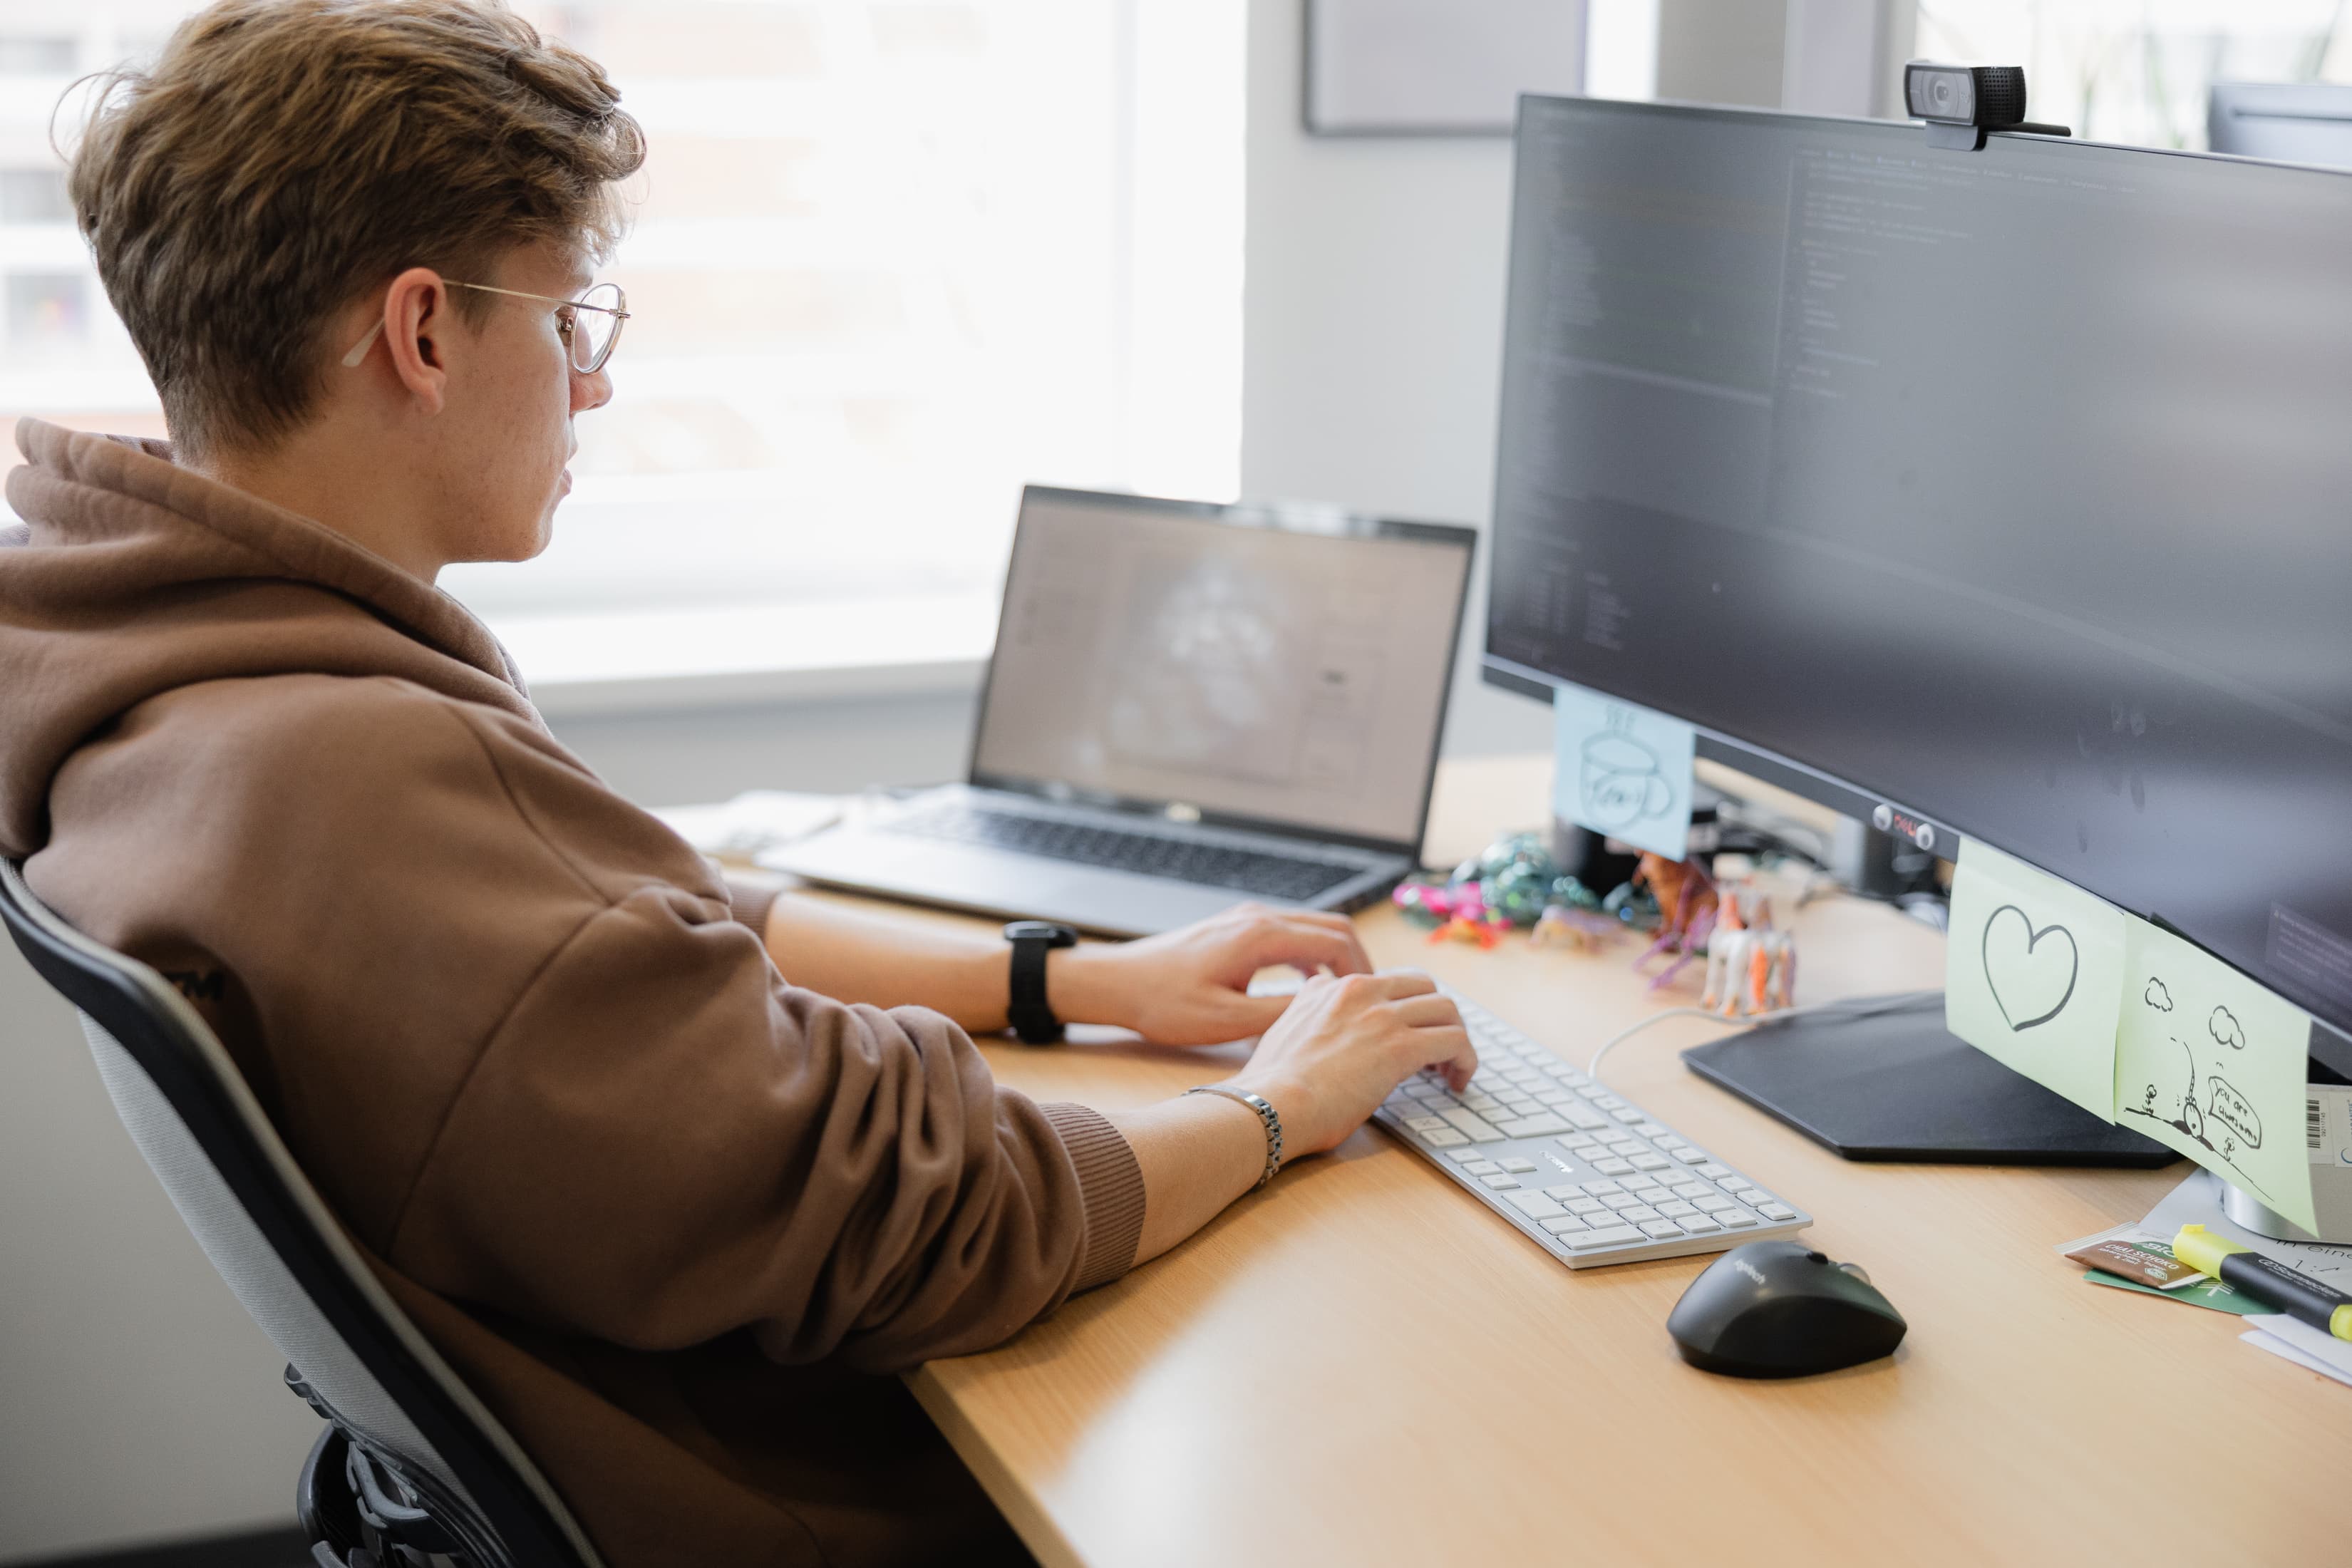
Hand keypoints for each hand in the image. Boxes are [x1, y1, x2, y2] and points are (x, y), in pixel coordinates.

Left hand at [1053, 902, 1375, 1045]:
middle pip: (1333, 927)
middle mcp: (1258, 918)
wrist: (1117, 983)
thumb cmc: (1163, 1003)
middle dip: (1360, 962)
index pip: (1337, 941)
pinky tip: (1310, 989)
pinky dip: (1310, 956)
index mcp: (1260, 935)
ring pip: (1312, 929)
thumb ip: (1280, 1015)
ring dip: (1336, 959)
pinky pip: (1290, 934)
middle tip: (1375, 1001)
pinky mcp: (1236, 930)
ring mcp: (1246, 920)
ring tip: (1349, 999)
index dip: (1365, 972)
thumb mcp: (1226, 1021)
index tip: (1378, 1003)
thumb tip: (1328, 1013)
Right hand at [1223, 970, 1473, 1158]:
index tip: (1412, 1034)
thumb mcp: (1286, 1025)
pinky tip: (1458, 1082)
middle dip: (1439, 1018)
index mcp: (1336, 987)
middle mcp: (1362, 992)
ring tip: (1452, 1070)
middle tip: (1439, 1052)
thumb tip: (1315, 996)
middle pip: (1427, 988)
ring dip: (1457, 1039)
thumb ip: (1308, 1006)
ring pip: (1447, 1010)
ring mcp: (1382, 1017)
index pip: (1394, 982)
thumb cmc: (1273, 1082)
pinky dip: (1466, 1060)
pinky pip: (1456, 1041)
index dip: (1411, 1009)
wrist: (1268, 1104)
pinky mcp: (1400, 1048)